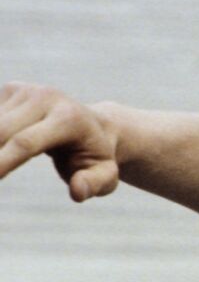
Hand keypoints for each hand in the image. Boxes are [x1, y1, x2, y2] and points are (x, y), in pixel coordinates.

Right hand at [0, 82, 120, 200]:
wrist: (94, 125)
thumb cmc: (96, 156)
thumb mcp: (105, 175)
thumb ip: (95, 184)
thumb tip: (77, 191)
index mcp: (69, 119)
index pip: (26, 143)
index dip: (2, 161)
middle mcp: (46, 98)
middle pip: (2, 131)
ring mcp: (27, 91)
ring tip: (3, 166)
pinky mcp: (11, 89)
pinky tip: (3, 147)